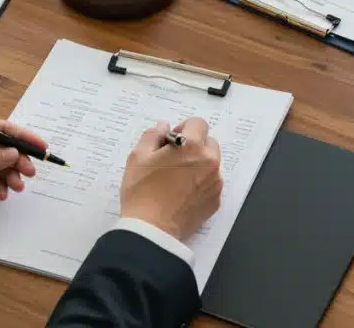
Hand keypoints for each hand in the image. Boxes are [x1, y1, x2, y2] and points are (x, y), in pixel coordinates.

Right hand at [119, 117, 222, 241]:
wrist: (151, 230)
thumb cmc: (142, 191)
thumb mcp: (138, 157)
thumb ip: (153, 135)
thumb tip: (164, 126)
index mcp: (192, 146)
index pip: (198, 123)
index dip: (184, 128)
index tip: (172, 141)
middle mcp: (209, 162)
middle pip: (208, 143)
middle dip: (194, 146)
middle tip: (174, 160)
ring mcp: (215, 183)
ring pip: (211, 163)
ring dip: (199, 164)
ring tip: (177, 179)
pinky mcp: (215, 200)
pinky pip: (212, 183)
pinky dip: (201, 183)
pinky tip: (182, 193)